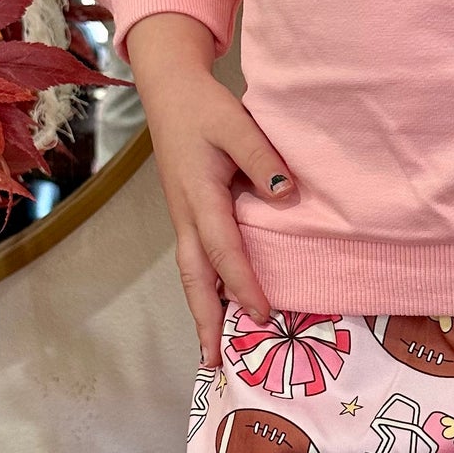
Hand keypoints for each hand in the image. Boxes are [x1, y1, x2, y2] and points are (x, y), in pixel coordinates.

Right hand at [126, 13, 294, 366]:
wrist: (168, 90)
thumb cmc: (204, 107)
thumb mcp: (236, 124)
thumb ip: (262, 159)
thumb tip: (285, 196)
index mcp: (199, 196)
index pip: (224, 250)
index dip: (243, 284)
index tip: (263, 315)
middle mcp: (186, 214)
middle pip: (195, 278)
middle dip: (205, 320)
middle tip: (214, 362)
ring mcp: (183, 216)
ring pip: (191, 273)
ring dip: (202, 311)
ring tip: (212, 350)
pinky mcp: (187, 213)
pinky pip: (196, 260)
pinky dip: (205, 289)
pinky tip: (218, 306)